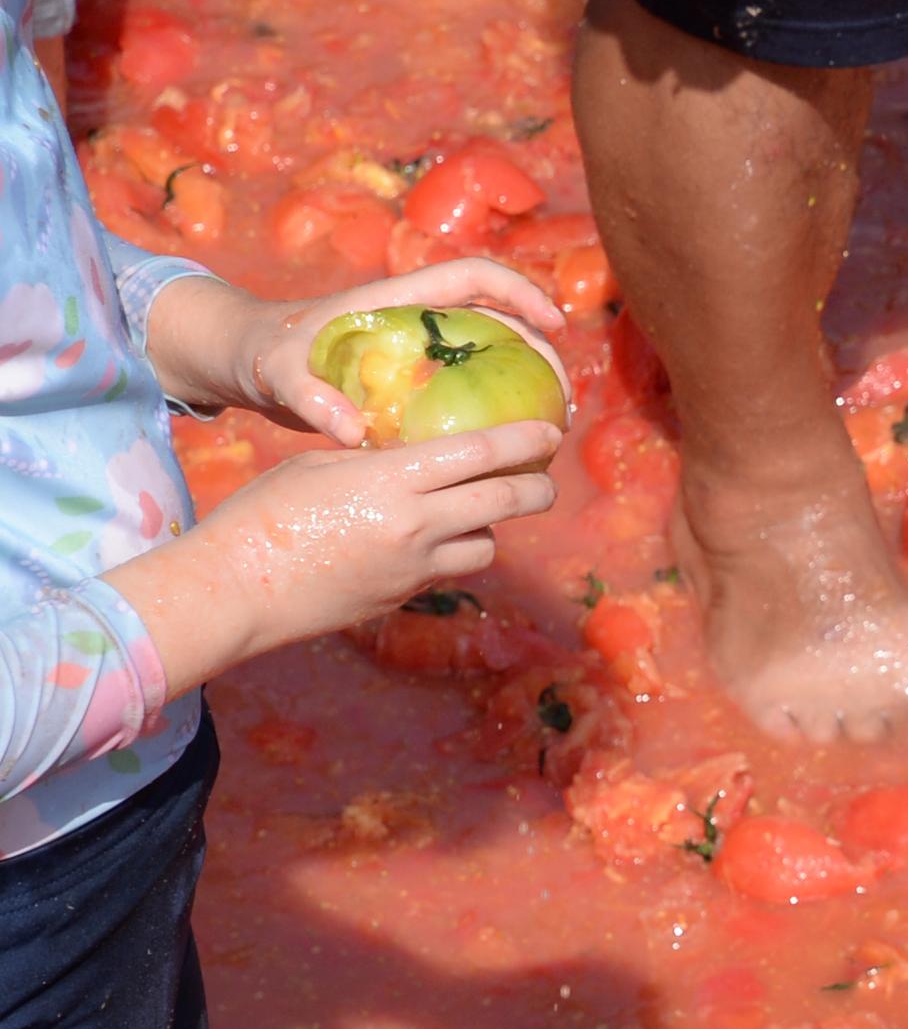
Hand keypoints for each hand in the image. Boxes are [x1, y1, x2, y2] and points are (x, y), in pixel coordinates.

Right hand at [108, 420, 561, 693]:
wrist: (235, 588)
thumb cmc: (262, 513)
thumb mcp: (318, 465)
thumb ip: (375, 460)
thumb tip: (414, 455)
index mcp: (391, 479)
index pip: (478, 453)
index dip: (523, 440)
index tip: (550, 431)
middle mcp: (415, 525)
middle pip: (503, 503)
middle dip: (537, 490)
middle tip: (547, 480)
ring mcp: (414, 568)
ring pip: (484, 546)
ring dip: (487, 527)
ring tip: (471, 510)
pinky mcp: (404, 598)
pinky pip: (448, 571)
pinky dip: (451, 554)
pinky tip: (429, 541)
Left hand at [150, 260, 567, 438]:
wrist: (248, 363)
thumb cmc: (265, 356)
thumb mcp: (281, 375)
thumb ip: (311, 398)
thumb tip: (351, 431)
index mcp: (396, 300)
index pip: (473, 278)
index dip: (520, 293)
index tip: (553, 326)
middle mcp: (416, 320)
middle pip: (498, 322)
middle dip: (539, 354)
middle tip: (561, 403)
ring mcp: (418, 350)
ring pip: (490, 358)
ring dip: (525, 386)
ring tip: (548, 430)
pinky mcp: (413, 380)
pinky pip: (468, 389)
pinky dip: (494, 413)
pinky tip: (506, 449)